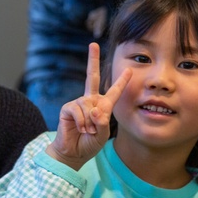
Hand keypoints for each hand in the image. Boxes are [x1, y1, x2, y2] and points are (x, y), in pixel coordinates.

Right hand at [45, 42, 130, 169]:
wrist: (73, 153)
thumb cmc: (89, 144)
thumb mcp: (103, 134)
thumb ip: (103, 122)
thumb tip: (94, 109)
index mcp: (103, 106)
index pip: (114, 91)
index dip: (122, 81)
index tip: (129, 69)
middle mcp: (90, 101)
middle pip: (91, 76)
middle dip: (92, 60)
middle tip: (93, 44)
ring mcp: (78, 103)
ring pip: (88, 105)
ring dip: (89, 122)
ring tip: (87, 131)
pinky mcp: (68, 108)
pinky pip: (78, 111)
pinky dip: (81, 122)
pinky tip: (80, 129)